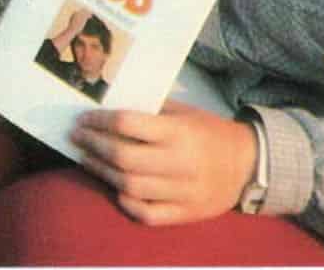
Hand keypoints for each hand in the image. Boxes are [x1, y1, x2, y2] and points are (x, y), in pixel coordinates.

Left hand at [71, 102, 259, 225]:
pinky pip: (148, 213)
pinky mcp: (186, 214)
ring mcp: (183, 192)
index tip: (83, 118)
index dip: (100, 120)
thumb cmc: (208, 131)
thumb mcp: (183, 111)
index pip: (128, 124)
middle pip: (124, 157)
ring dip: (102, 172)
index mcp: (179, 132)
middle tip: (77, 136)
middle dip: (93, 145)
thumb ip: (150, 111)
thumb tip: (107, 108)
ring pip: (131, 186)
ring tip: (86, 158)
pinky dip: (126, 202)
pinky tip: (113, 187)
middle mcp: (180, 163)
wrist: (246, 164)